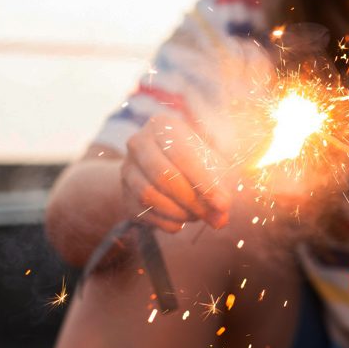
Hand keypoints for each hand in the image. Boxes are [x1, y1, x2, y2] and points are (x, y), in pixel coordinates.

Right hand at [121, 114, 230, 231]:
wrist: (165, 166)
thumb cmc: (197, 161)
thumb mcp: (213, 163)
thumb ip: (221, 187)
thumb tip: (220, 219)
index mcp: (163, 125)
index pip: (184, 156)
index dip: (205, 183)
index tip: (224, 204)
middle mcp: (139, 142)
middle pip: (163, 176)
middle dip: (192, 201)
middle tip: (214, 216)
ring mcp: (128, 168)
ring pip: (149, 196)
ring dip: (179, 212)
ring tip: (198, 215)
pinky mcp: (124, 193)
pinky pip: (144, 213)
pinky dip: (167, 222)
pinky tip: (181, 221)